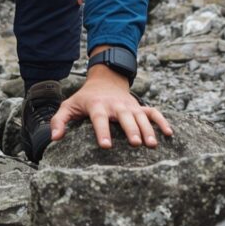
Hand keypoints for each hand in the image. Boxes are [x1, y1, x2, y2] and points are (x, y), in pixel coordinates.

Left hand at [50, 64, 172, 148]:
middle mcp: (115, 106)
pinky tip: (169, 134)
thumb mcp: (69, 106)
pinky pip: (154, 113)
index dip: (103, 132)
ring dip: (148, 130)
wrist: (105, 80)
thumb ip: (59, 121)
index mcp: (97, 106)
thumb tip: (55, 138)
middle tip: (136, 144)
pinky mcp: (140, 107)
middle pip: (124, 118)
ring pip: (141, 117)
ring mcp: (130, 106)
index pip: (100, 119)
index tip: (106, 145)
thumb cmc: (84, 98)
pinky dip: (162, 121)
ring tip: (152, 144)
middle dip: (131, 130)